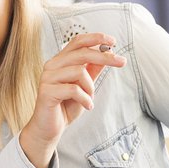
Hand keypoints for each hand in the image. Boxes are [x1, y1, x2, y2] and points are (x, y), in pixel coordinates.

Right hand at [20, 33, 124, 167]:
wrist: (50, 129)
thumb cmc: (66, 107)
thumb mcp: (85, 86)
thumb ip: (92, 70)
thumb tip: (108, 53)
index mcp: (60, 61)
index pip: (77, 41)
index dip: (95, 38)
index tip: (113, 42)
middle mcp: (52, 66)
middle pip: (82, 52)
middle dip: (104, 57)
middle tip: (122, 62)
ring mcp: (47, 78)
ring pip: (79, 71)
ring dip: (90, 87)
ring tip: (89, 99)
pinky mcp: (46, 92)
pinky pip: (73, 89)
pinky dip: (85, 99)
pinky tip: (87, 106)